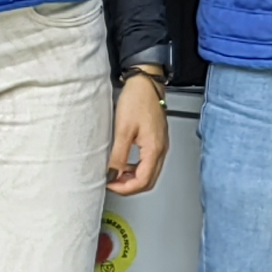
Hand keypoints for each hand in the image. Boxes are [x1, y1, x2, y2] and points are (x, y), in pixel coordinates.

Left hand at [105, 75, 169, 194]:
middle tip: (112, 184)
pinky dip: (137, 169)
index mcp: (154, 149)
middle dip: (130, 187)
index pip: (142, 181)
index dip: (125, 188)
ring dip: (133, 179)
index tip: (110, 185)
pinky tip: (125, 164)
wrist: (146, 84)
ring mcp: (161, 146)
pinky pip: (150, 163)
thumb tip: (112, 174)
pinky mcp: (157, 141)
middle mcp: (161, 150)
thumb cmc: (137, 100)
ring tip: (116, 175)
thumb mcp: (123, 130)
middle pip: (148, 181)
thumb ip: (118, 156)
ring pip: (150, 174)